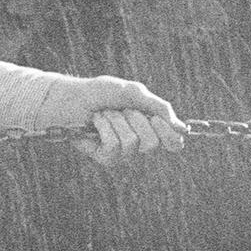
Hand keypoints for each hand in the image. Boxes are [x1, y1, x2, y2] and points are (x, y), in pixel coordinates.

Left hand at [42, 76, 186, 166]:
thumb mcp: (133, 92)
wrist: (70, 97)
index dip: (170, 135)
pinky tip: (95, 123)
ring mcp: (123, 152)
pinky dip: (104, 128)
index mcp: (150, 127)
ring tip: (105, 114)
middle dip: (137, 120)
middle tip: (123, 110)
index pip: (173, 143)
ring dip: (117, 121)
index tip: (158, 120)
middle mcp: (139, 142)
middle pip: (154, 143)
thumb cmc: (99, 93)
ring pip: (133, 143)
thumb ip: (158, 107)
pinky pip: (115, 146)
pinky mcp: (106, 158)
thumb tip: (181, 127)